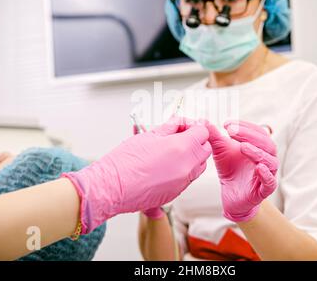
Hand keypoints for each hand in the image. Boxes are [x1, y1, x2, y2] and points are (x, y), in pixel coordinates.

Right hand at [62, 116, 211, 233]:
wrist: (111, 188)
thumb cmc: (125, 161)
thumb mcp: (148, 136)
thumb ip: (169, 127)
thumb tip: (178, 122)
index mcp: (183, 148)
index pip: (202, 132)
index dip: (192, 126)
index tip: (181, 126)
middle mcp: (187, 166)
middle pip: (205, 150)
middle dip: (195, 141)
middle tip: (178, 137)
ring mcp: (183, 182)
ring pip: (198, 166)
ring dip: (191, 156)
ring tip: (171, 152)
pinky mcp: (175, 194)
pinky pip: (187, 179)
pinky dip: (182, 170)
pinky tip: (164, 166)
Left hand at [206, 120, 278, 221]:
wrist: (231, 196)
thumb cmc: (230, 170)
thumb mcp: (220, 151)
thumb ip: (214, 136)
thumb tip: (203, 121)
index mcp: (259, 146)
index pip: (258, 132)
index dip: (245, 126)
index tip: (227, 124)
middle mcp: (266, 159)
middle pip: (267, 143)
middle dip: (249, 135)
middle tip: (232, 131)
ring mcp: (267, 174)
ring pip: (270, 161)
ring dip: (257, 152)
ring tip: (243, 147)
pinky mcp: (264, 190)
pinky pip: (270, 182)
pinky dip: (266, 174)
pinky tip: (259, 167)